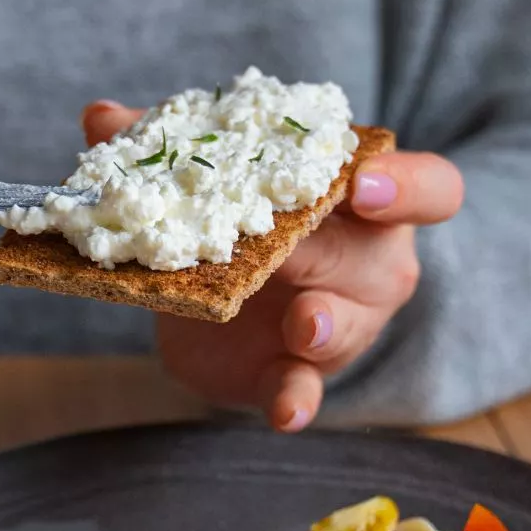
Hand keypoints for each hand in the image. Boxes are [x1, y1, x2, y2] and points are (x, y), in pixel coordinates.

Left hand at [81, 101, 462, 429]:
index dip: (407, 184)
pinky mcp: (300, 371)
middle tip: (290, 247)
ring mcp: (343, 320)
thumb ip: (164, 151)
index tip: (364, 181)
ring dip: (328, 323)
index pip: (427, 188)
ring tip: (302, 325)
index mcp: (361, 198)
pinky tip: (285, 412)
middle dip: (335, 249)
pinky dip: (297, 400)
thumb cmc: (236, 224)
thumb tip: (102, 117)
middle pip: (379, 254)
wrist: (209, 305)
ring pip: (353, 321)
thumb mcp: (204, 184)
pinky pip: (308, 389)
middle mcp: (369, 260)